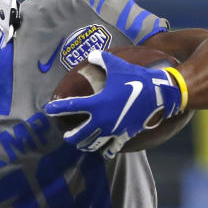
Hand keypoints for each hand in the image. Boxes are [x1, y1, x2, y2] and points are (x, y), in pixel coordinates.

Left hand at [44, 49, 181, 156]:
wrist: (159, 94)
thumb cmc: (135, 78)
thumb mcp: (116, 65)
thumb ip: (100, 59)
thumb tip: (91, 55)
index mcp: (97, 103)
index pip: (70, 106)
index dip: (57, 108)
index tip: (49, 110)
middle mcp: (102, 119)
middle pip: (79, 134)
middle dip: (71, 136)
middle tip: (66, 135)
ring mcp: (113, 130)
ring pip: (93, 143)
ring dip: (84, 145)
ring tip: (80, 144)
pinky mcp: (124, 135)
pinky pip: (111, 148)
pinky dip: (105, 151)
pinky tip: (102, 152)